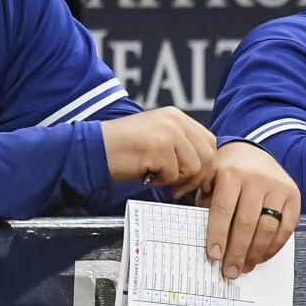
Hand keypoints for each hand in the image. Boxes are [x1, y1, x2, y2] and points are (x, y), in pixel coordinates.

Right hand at [100, 107, 216, 196]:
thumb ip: (181, 145)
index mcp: (177, 116)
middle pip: (207, 155)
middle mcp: (175, 121)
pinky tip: (147, 176)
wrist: (97, 149)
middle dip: (197, 178)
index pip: (209, 141)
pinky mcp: (159, 148)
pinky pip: (174, 175)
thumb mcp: (158, 137)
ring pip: (194, 167)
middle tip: (179, 189)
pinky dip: (161, 181)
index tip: (198, 181)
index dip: (207, 164)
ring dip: (178, 180)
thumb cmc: (125, 149)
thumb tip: (205, 168)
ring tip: (158, 179)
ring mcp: (168, 133)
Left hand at [196, 141, 299, 280]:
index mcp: (231, 173)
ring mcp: (278, 187)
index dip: (218, 235)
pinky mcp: (293, 195)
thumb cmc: (226, 174)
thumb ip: (206, 206)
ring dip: (256, 253)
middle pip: (247, 223)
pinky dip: (274, 247)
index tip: (214, 256)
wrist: (251, 153)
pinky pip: (286, 228)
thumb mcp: (210, 181)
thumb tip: (208, 243)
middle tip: (230, 272)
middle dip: (237, 252)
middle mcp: (256, 178)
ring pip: (268, 228)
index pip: (224, 210)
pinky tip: (261, 256)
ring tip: (245, 268)